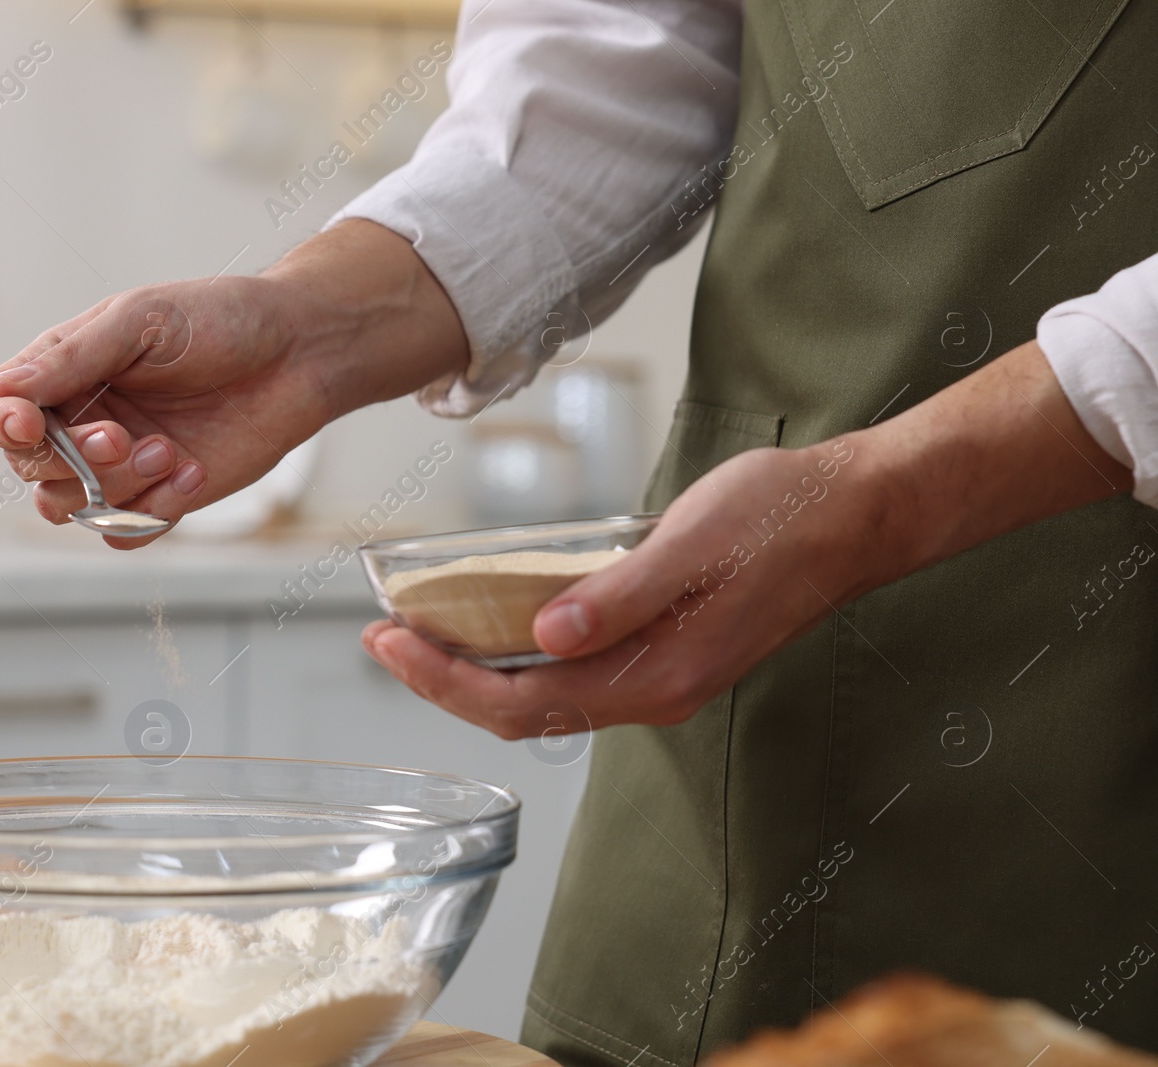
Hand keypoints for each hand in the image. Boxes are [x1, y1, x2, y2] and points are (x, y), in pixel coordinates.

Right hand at [0, 221, 467, 546]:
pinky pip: (125, 533)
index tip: (30, 426)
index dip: (1, 425)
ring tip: (170, 452)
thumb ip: (71, 359)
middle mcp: (83, 420)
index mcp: (65, 370)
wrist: (300, 353)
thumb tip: (6, 393)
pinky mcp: (161, 498)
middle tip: (124, 439)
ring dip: (115, 489)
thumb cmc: (222, 320)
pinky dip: (152, 514)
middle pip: (30, 469)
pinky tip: (193, 474)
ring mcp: (120, 465)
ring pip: (73, 509)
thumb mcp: (139, 320)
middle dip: (72, 462)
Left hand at [363, 341, 1132, 737]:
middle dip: (444, 679)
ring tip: (419, 630)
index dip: (444, 680)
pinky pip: (574, 671)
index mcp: (655, 675)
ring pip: (545, 694)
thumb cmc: (782, 519)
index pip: (521, 701)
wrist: (854, 513)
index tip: (388, 642)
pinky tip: (494, 619)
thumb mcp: (693, 544)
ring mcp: (659, 674)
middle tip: (382, 636)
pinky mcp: (664, 650)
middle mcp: (652, 690)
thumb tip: (546, 638)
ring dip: (476, 670)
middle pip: (522, 709)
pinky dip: (520, 652)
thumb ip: (620, 596)